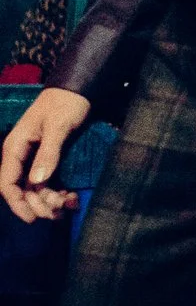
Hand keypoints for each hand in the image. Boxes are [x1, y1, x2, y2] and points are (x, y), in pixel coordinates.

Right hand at [1, 88, 92, 222]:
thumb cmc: (65, 103)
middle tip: (57, 214)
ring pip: (37, 188)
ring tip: (68, 206)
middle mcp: (22, 156)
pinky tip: (71, 197)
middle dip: (37, 204)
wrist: (79, 88)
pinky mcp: (50, 158)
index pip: (7, 183)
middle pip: (22, 190)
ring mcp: (35, 158)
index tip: (32, 217)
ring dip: (49, 201)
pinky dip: (58, 192)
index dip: (17, 203)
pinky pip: (49, 181)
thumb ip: (48, 152)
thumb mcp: (58, 126)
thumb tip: (38, 180)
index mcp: (15, 148)